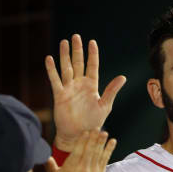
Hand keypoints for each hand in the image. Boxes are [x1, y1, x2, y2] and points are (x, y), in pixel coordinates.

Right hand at [45, 34, 125, 150]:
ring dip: (64, 55)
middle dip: (77, 50)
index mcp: (92, 85)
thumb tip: (123, 77)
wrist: (80, 135)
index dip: (92, 54)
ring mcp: (69, 88)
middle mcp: (80, 84)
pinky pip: (55, 80)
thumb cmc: (93, 122)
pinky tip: (49, 59)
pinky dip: (52, 70)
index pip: (92, 66)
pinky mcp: (59, 95)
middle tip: (75, 36)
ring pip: (66, 68)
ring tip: (64, 42)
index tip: (92, 42)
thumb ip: (112, 90)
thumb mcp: (105, 105)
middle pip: (78, 63)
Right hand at [45, 130, 116, 171]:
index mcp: (71, 168)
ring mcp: (93, 171)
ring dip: (102, 142)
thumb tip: (42, 153)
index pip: (78, 151)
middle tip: (97, 128)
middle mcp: (83, 169)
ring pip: (98, 154)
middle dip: (93, 139)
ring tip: (105, 133)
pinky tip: (112, 141)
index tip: (86, 131)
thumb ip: (49, 165)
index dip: (82, 141)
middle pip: (89, 151)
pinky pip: (105, 159)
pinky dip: (109, 150)